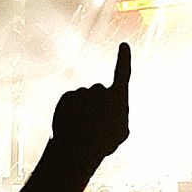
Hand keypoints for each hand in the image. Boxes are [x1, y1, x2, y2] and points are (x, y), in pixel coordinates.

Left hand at [51, 43, 130, 162]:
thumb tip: (108, 114)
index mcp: (118, 96)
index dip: (124, 59)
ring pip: (83, 100)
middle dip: (96, 106)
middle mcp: (100, 89)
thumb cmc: (103, 143)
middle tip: (94, 126)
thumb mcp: (119, 132)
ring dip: (82, 112)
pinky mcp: (67, 97)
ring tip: (82, 131)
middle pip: (99, 94)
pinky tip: (70, 127)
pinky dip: (69, 114)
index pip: (123, 73)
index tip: (123, 45)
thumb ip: (117, 118)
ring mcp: (82, 92)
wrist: (78, 147)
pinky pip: (70, 104)